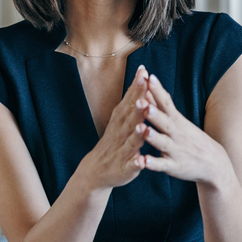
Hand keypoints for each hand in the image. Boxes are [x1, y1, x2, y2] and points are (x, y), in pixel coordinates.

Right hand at [75, 66, 150, 190]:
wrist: (96, 170)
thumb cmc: (115, 140)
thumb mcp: (121, 117)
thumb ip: (132, 98)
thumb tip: (142, 74)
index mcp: (122, 120)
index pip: (130, 100)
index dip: (137, 87)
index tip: (143, 71)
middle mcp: (121, 133)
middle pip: (131, 116)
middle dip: (138, 103)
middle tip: (144, 90)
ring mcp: (122, 150)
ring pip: (131, 141)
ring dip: (136, 134)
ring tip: (142, 127)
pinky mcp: (125, 168)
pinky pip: (131, 166)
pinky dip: (136, 164)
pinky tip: (141, 162)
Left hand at [137, 73, 230, 185]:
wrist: (215, 164)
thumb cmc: (192, 139)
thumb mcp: (180, 121)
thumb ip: (162, 106)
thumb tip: (148, 88)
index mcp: (177, 121)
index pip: (167, 103)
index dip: (158, 91)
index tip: (148, 77)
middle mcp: (177, 134)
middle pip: (165, 121)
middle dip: (153, 112)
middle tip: (141, 101)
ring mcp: (176, 150)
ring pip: (163, 143)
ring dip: (152, 136)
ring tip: (142, 129)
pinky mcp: (174, 167)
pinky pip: (163, 165)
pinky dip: (153, 164)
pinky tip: (143, 161)